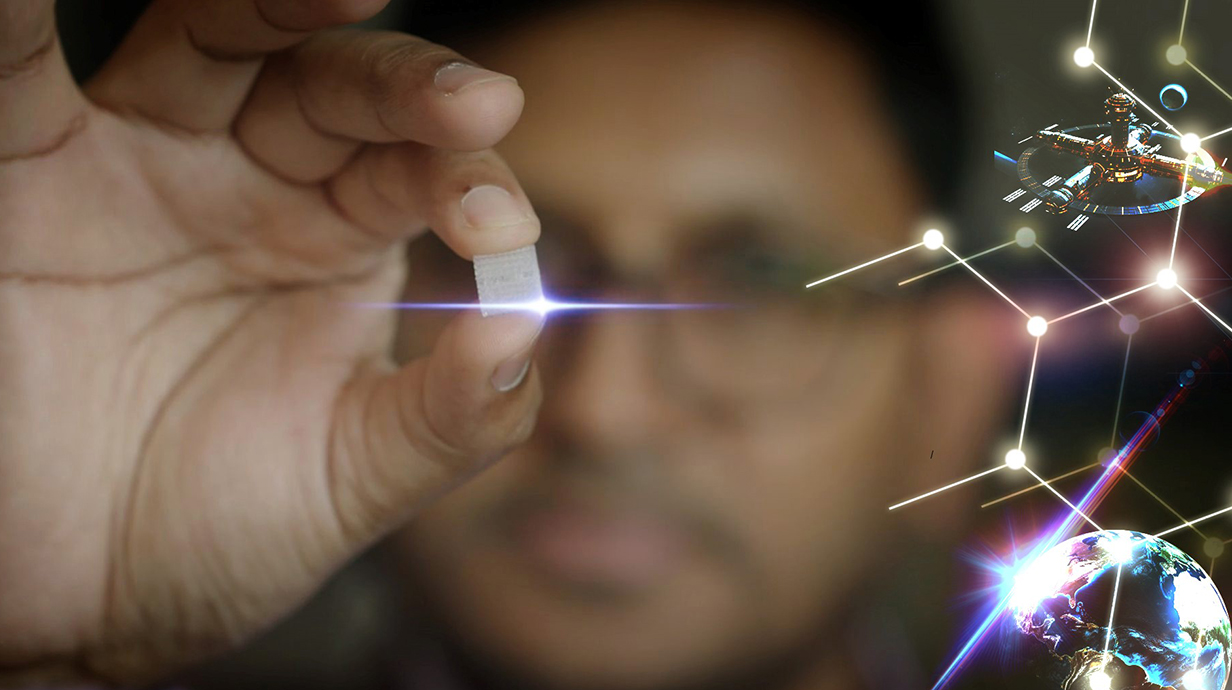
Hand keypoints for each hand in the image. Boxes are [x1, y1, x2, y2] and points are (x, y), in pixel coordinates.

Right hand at [0, 0, 542, 682]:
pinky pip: (25, 84)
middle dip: (406, 86)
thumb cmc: (218, 533)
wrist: (75, 605)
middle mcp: (249, 185)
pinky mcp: (31, 179)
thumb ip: (450, 414)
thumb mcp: (352, 480)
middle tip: (475, 101)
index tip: (498, 226)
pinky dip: (30, 29)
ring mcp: (141, 167)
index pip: (417, 167)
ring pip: (209, 45)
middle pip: (333, 86)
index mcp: (338, 243)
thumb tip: (527, 329)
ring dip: (266, 9)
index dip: (464, 178)